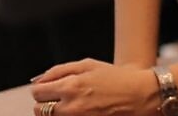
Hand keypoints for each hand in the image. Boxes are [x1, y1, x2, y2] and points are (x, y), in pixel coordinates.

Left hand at [29, 59, 160, 115]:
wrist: (140, 96)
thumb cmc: (116, 78)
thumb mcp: (89, 65)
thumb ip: (59, 71)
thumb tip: (38, 80)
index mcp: (71, 86)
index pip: (37, 92)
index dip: (42, 88)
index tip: (50, 88)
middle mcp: (71, 107)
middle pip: (39, 110)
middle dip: (46, 102)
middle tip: (61, 97)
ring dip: (55, 112)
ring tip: (71, 104)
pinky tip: (79, 111)